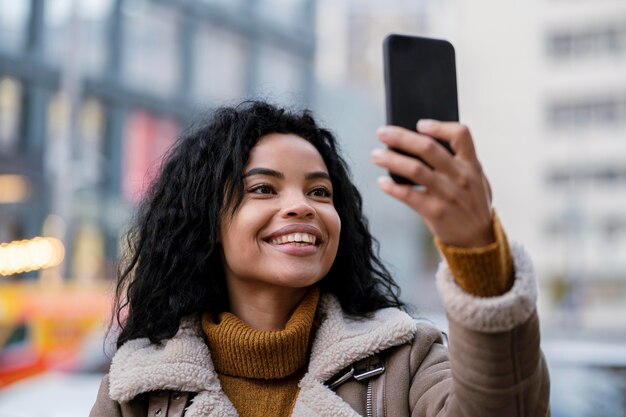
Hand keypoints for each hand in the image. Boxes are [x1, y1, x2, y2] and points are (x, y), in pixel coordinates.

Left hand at [371, 120, 493, 247]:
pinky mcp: (435, 211)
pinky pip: (408, 195)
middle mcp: (460, 176)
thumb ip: (458, 162)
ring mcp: (447, 194)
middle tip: (382, 132)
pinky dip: (392, 187)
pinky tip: (382, 183)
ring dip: (391, 160)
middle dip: (402, 137)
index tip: (420, 123)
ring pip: (415, 169)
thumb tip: (424, 144)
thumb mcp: (476, 179)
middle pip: (428, 148)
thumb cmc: (472, 204)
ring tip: (376, 155)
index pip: (461, 135)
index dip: (439, 126)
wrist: (479, 240)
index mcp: (472, 164)